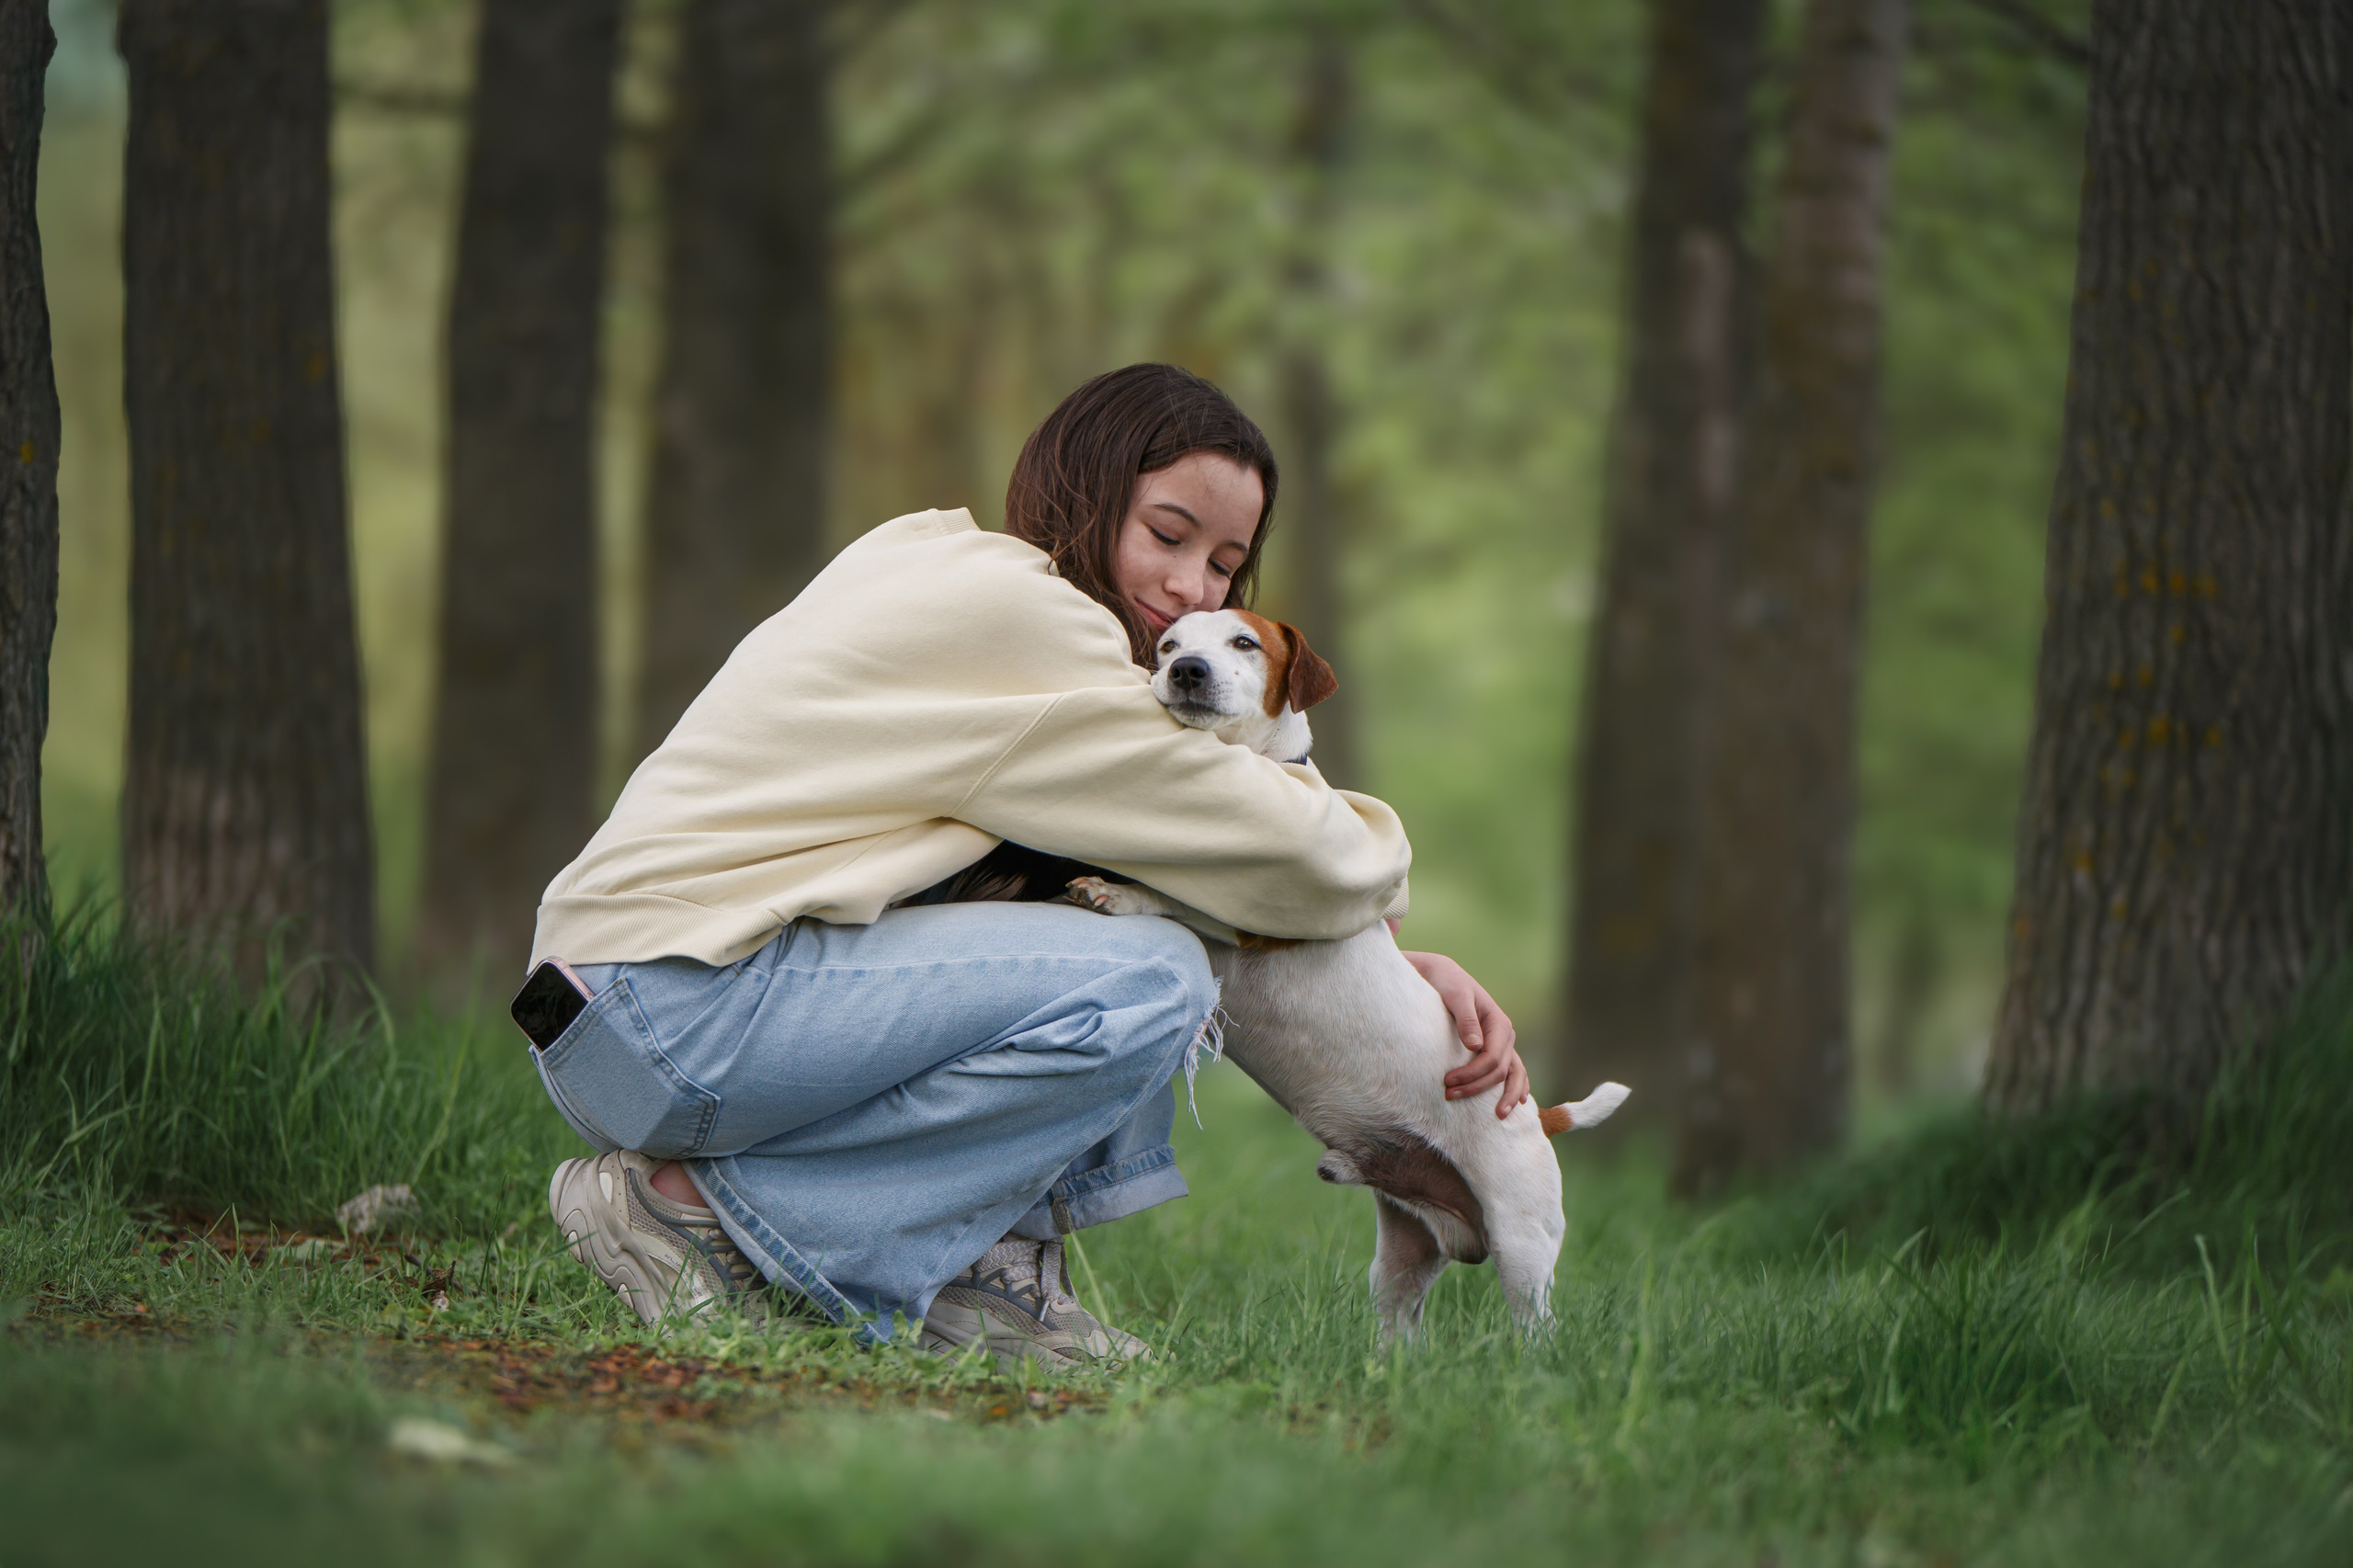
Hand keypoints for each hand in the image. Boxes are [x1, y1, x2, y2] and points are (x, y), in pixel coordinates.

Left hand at [1398, 949, 1528, 1118]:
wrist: (1441, 975)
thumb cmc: (1446, 983)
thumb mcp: (1454, 994)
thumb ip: (1465, 1018)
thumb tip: (1476, 1045)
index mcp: (1498, 1022)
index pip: (1492, 1058)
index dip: (1472, 1074)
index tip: (1447, 1082)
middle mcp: (1505, 1035)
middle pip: (1500, 1070)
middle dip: (1477, 1087)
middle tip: (1449, 1096)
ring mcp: (1503, 1043)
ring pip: (1513, 1074)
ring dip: (1506, 1095)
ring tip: (1499, 1115)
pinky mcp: (1494, 1048)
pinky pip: (1511, 1071)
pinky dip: (1517, 1086)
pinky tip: (1519, 1102)